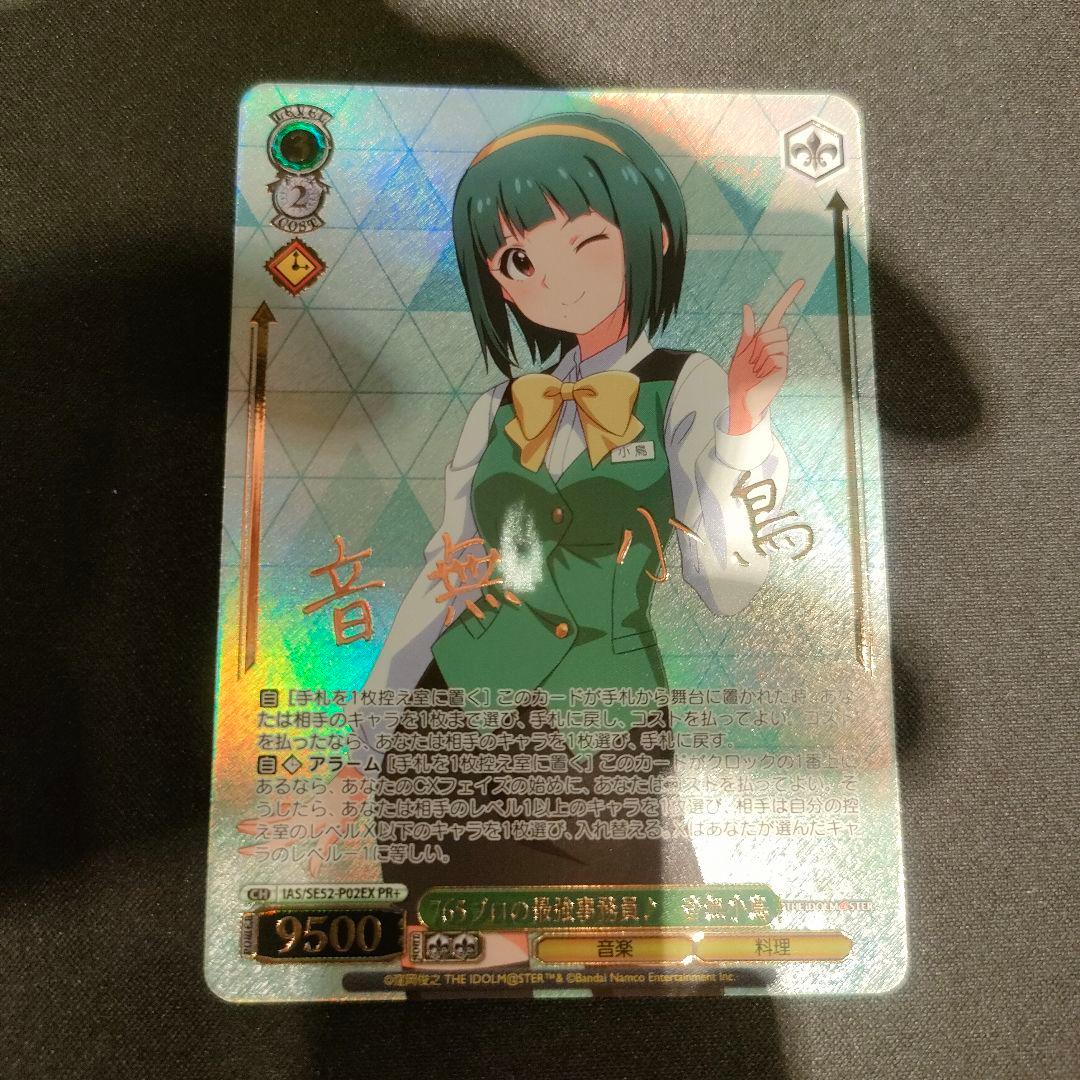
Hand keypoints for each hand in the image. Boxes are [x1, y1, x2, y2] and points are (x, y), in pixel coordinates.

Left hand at [727, 279, 803, 434]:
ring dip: (762, 355)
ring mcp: (781, 358)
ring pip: (778, 343)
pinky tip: (762, 375)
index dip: (788, 298)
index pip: (778, 314)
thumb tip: (748, 307)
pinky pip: (778, 357)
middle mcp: (776, 346)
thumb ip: (747, 330)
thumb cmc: (739, 378)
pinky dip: (766, 364)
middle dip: (763, 341)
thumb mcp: (740, 351)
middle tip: (752, 359)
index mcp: (764, 339)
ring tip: (756, 369)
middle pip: (778, 329)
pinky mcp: (783, 370)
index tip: (800, 282)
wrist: (742, 400)